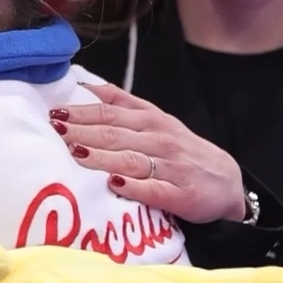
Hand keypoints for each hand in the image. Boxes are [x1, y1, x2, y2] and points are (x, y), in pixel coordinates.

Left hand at [50, 82, 246, 223]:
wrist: (228, 184)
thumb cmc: (183, 152)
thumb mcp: (157, 121)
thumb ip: (123, 105)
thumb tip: (85, 88)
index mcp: (151, 120)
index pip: (111, 112)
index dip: (82, 111)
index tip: (55, 113)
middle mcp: (160, 139)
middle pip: (115, 134)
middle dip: (82, 131)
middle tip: (54, 132)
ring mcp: (171, 167)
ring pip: (130, 159)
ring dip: (100, 156)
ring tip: (73, 154)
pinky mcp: (182, 195)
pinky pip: (154, 190)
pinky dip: (133, 187)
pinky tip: (113, 184)